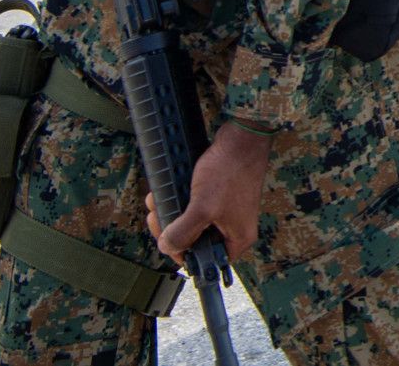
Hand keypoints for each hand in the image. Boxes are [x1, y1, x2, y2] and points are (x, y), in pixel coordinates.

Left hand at [148, 121, 270, 263]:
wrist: (242, 137)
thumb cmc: (229, 172)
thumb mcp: (202, 207)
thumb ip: (183, 233)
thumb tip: (166, 247)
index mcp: (237, 238)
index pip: (206, 261)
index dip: (181, 253)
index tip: (165, 239)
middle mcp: (232, 228)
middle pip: (194, 241)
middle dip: (170, 228)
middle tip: (156, 216)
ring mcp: (225, 211)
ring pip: (190, 222)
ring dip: (169, 212)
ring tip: (158, 199)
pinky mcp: (218, 196)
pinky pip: (192, 206)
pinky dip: (177, 200)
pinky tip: (166, 190)